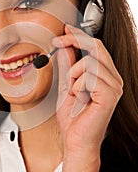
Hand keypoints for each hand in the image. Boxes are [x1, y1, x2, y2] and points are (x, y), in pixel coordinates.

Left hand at [53, 24, 122, 159]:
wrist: (76, 141)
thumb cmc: (74, 118)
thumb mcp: (66, 86)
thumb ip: (68, 67)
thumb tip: (65, 48)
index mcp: (105, 75)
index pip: (96, 47)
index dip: (79, 35)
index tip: (64, 30)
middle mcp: (113, 79)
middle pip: (96, 46)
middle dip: (74, 41)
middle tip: (57, 42)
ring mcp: (114, 86)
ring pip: (90, 62)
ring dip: (74, 75)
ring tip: (73, 91)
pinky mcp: (110, 94)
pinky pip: (89, 76)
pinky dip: (77, 86)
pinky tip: (79, 98)